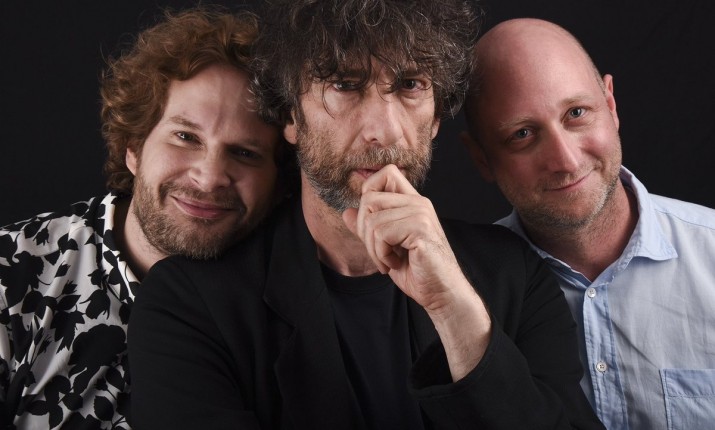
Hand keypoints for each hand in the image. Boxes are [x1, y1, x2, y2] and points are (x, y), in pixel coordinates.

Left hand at [341, 164, 467, 313]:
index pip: (386, 173)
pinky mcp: (420, 229)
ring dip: (373, 249)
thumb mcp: (386, 247)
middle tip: (378, 252)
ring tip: (388, 261)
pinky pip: (382, 234)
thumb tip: (347, 212)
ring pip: (372, 221)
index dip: (369, 192)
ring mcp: (421, 214)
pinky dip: (382, 255)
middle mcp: (419, 203)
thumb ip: (369, 228)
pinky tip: (395, 263)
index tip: (373, 224)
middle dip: (364, 231)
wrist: (441, 293)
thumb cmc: (417, 270)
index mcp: (413, 202)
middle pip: (369, 199)